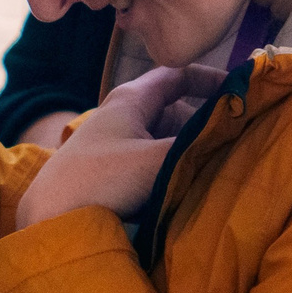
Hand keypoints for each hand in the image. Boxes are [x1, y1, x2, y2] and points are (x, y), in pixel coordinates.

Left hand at [15, 64, 226, 229]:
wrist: (50, 218)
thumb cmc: (101, 181)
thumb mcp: (159, 160)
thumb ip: (200, 145)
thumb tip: (240, 134)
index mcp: (131, 99)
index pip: (177, 74)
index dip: (210, 78)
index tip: (239, 93)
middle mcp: (123, 116)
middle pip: (175, 108)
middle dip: (205, 121)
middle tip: (237, 138)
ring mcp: (116, 145)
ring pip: (166, 137)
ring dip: (190, 147)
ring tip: (220, 163)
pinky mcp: (113, 172)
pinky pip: (154, 160)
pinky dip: (175, 166)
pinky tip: (190, 184)